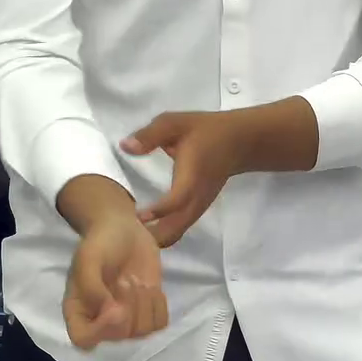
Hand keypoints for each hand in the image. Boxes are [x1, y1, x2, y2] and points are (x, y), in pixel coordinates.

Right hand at [63, 213, 167, 349]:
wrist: (122, 229)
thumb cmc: (101, 243)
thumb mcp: (88, 258)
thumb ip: (91, 286)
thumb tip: (111, 313)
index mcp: (79, 311)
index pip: (83, 340)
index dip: (101, 330)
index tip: (114, 305)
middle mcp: (101, 322)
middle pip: (119, 334)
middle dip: (128, 303)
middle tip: (125, 278)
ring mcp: (126, 319)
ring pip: (142, 331)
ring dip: (144, 302)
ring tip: (136, 280)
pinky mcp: (147, 311)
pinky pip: (159, 323)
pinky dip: (158, 305)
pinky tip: (151, 287)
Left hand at [121, 112, 241, 247]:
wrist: (237, 141)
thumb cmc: (204, 131)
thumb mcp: (175, 123)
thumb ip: (150, 135)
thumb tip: (124, 146)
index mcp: (191, 177)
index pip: (177, 200)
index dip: (159, 210)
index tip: (137, 215)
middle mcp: (196, 198)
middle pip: (174, 230)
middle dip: (150, 236)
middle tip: (124, 230)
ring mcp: (198, 208)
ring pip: (175, 234)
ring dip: (154, 237)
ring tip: (128, 230)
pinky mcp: (197, 210)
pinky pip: (178, 229)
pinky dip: (162, 233)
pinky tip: (144, 226)